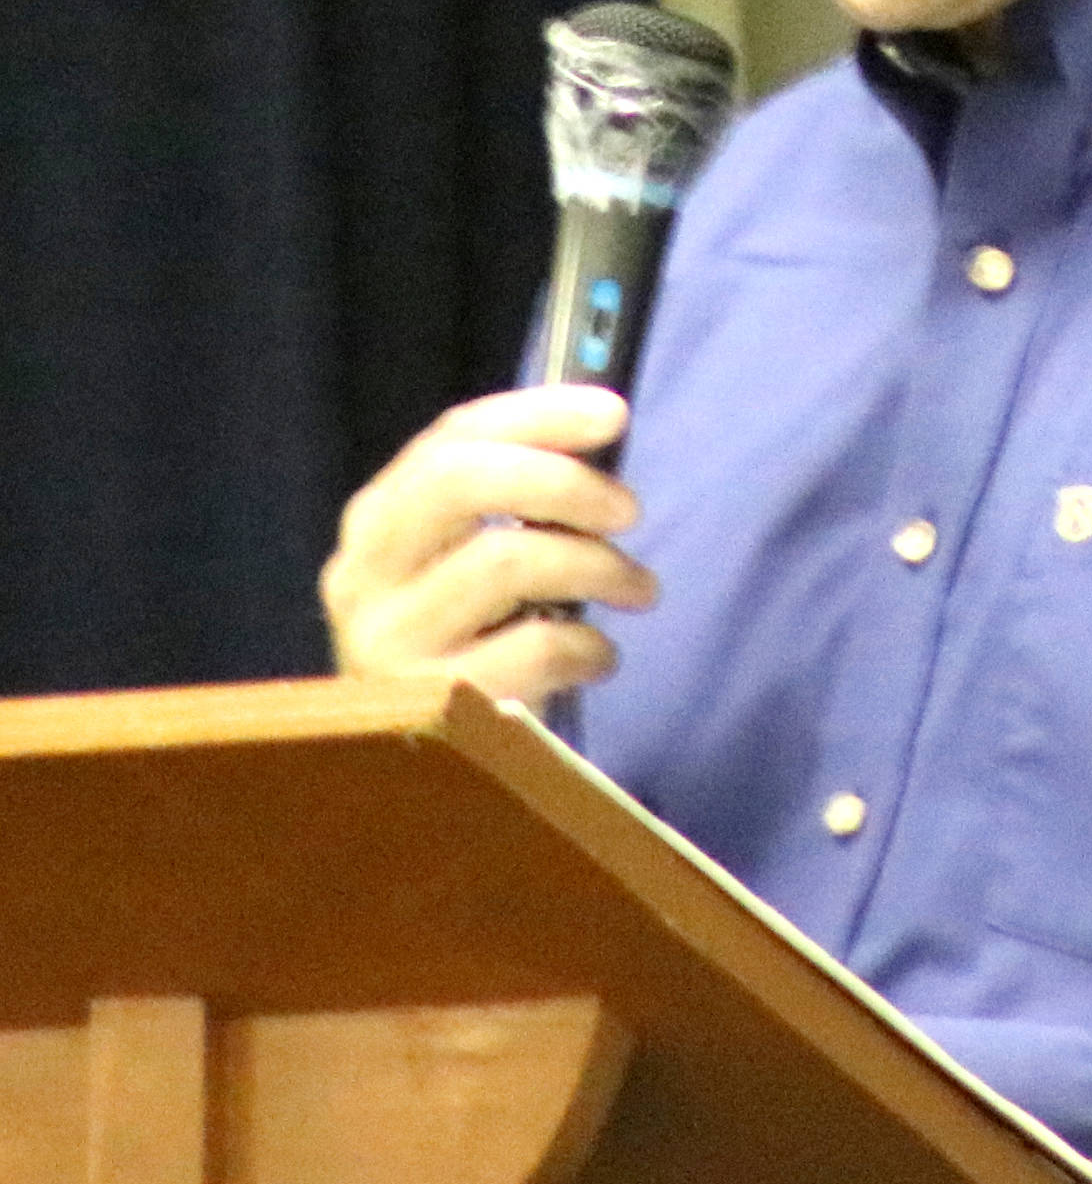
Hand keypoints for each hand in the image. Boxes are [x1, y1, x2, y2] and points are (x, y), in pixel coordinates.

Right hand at [321, 384, 657, 707]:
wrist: (429, 769)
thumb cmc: (471, 645)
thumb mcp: (473, 563)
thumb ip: (515, 498)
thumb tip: (601, 425)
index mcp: (375, 525)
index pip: (450, 440)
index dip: (537, 415)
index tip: (614, 413)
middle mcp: (361, 579)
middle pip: (459, 482)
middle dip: (563, 481)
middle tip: (631, 509)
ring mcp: (383, 646)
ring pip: (504, 560)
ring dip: (596, 566)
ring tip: (639, 588)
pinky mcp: (427, 709)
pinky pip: (530, 648)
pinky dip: (587, 645)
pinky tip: (600, 658)